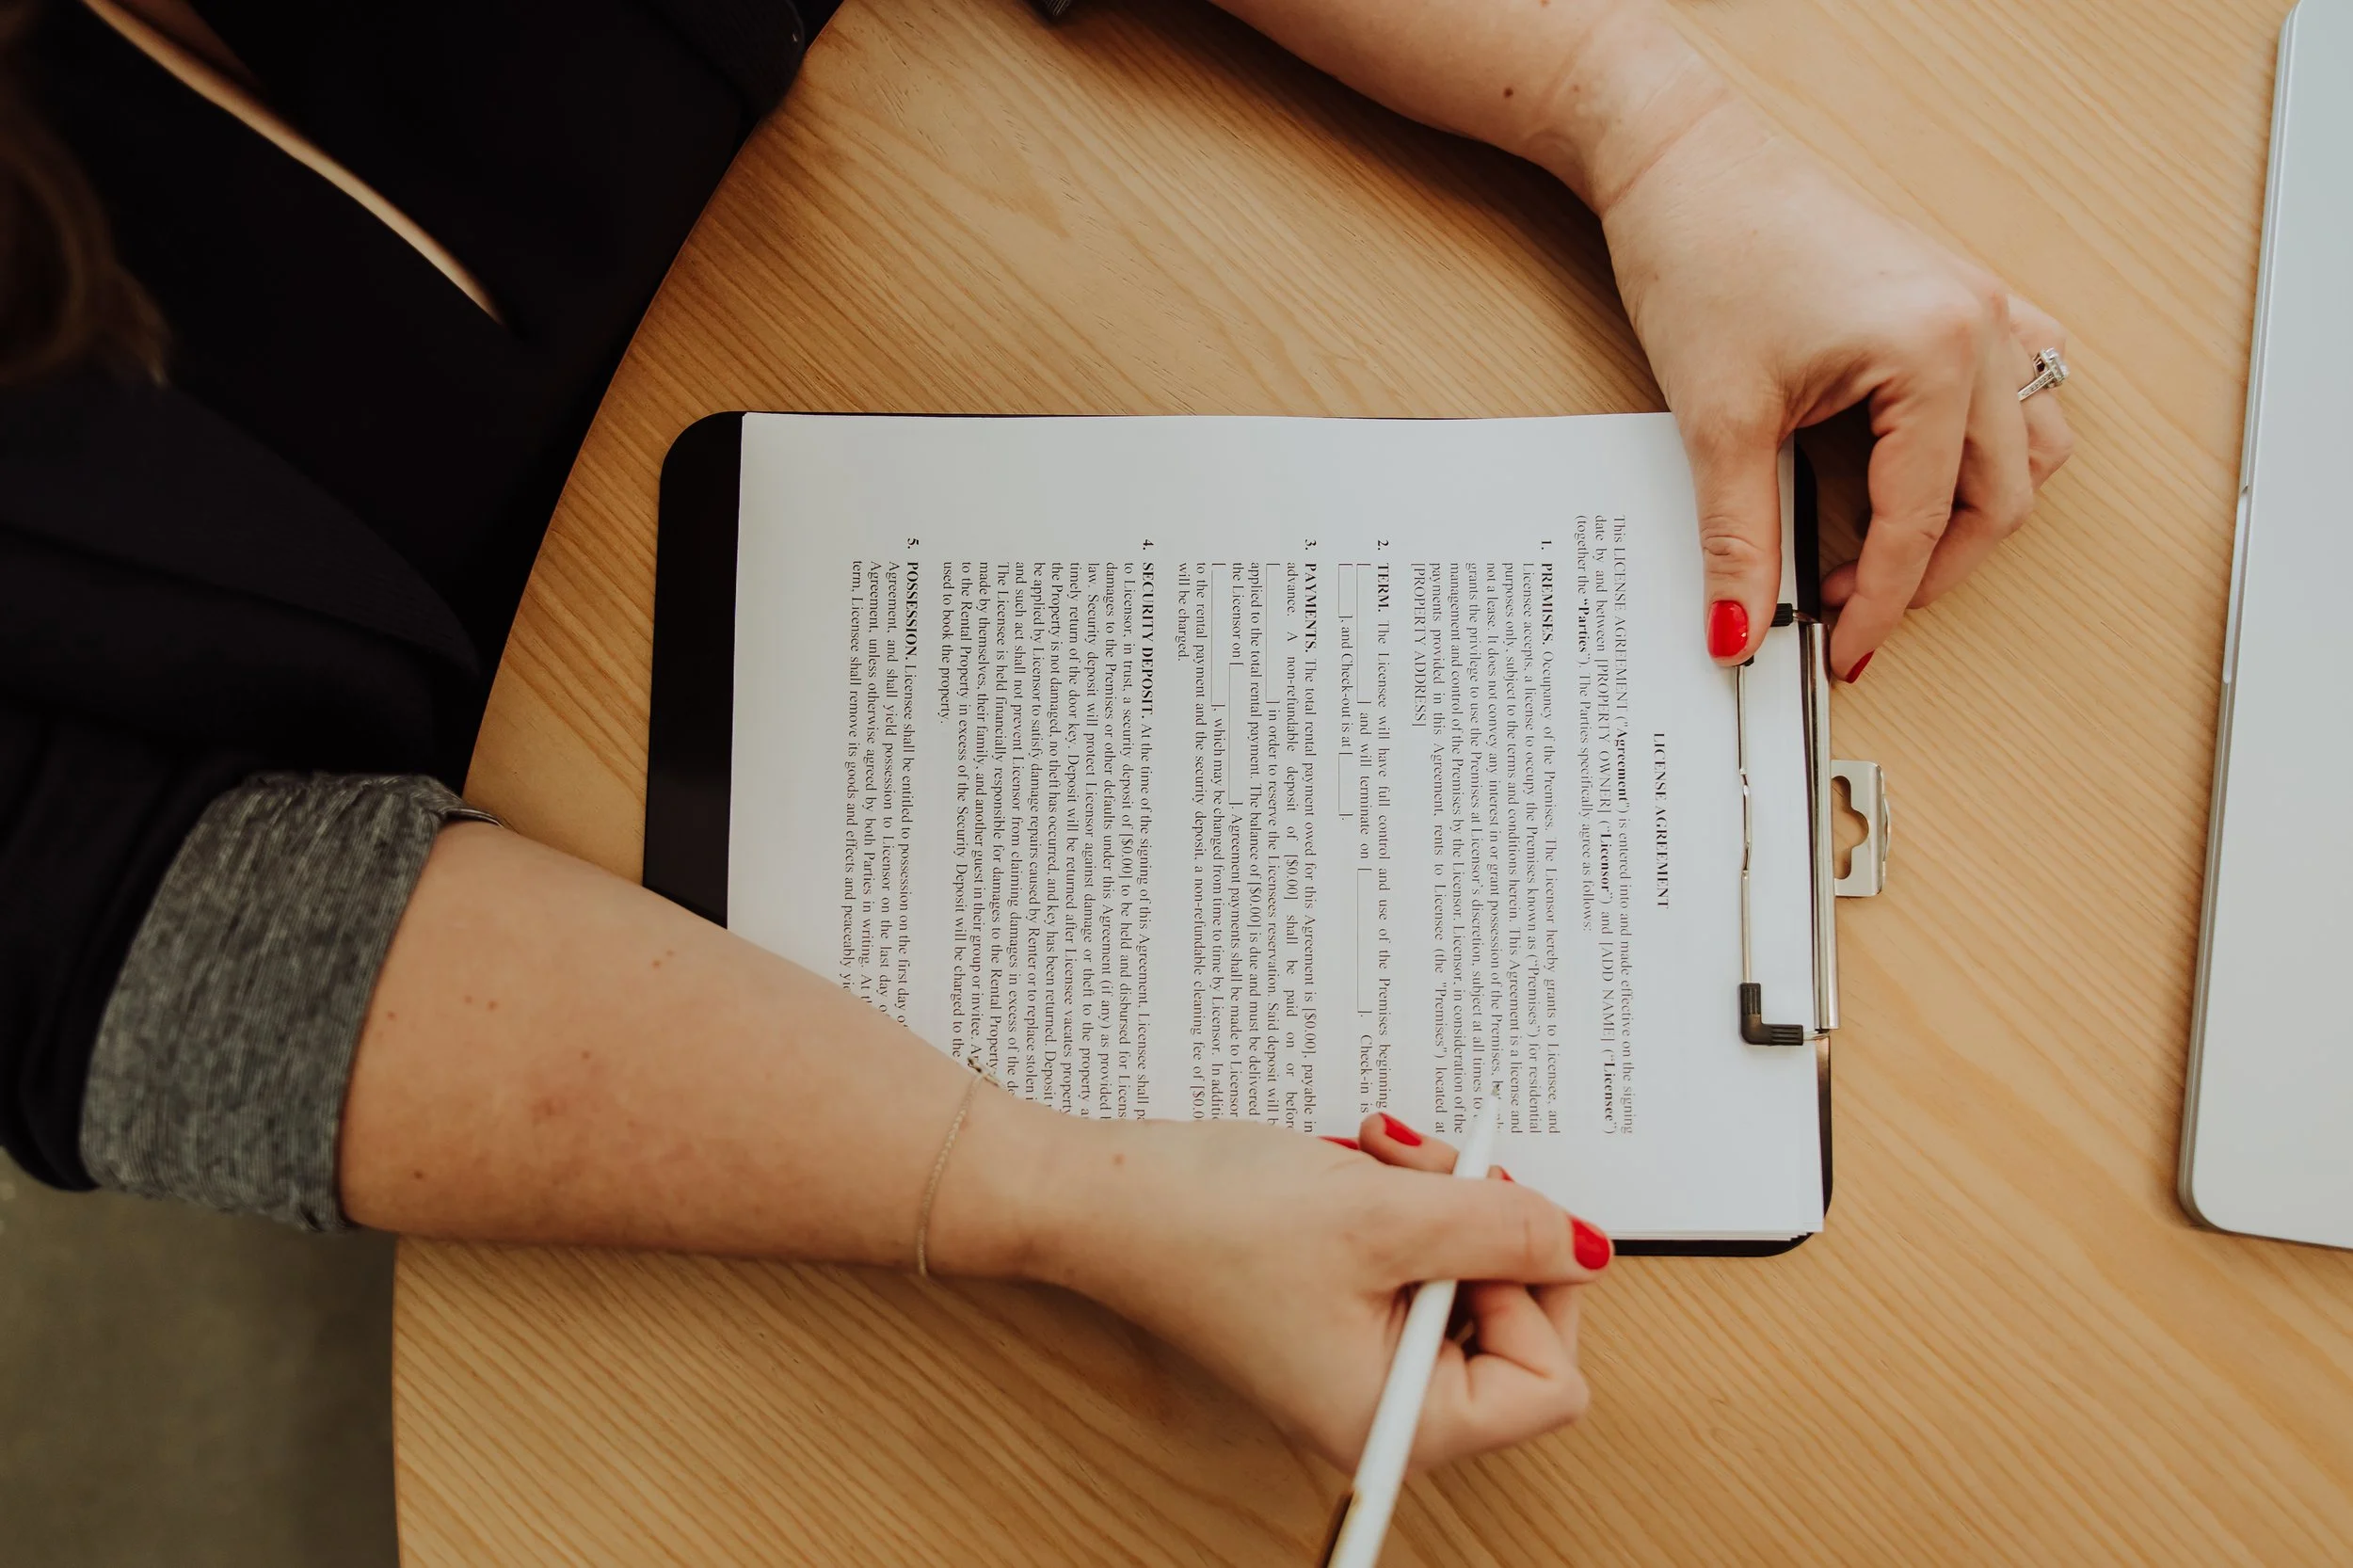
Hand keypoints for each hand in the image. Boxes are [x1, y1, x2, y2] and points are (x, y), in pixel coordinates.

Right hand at [982, 1108, 1610, 1471]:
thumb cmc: (1207, 1225)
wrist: (1096, 1195)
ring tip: (1380, 1155)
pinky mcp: (1339, 1307)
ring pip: (1467, 1273)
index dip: (1536, 1289)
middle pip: (1516, 1322)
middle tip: (1433, 1165)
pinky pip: (1415, 1256)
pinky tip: (1360, 1163)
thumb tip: (1586, 1247)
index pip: (1550, 1382)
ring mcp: (1361, 1355)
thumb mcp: (1382, 1215)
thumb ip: (1501, 1229)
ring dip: (1439, 1197)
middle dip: (1484, 1226)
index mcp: (1399, 1420)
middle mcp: (1385, 1403)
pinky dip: (1401, 1201)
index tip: (1486, 1220)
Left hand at [1595, 91, 2075, 676]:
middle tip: (1855, 614)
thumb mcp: (1719, 420)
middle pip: (2002, 496)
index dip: (1880, 601)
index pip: (1926, 520)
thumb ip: (1739, 538)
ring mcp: (1981, 304)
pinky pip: (2022, 387)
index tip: (1843, 650)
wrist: (1682, 161)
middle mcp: (1980, 324)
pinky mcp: (1960, 294)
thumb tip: (1741, 626)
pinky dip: (1989, 445)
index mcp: (1935, 350)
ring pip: (2031, 446)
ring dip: (1974, 512)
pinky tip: (1927, 469)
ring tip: (1890, 554)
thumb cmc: (1704, 252)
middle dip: (1933, 571)